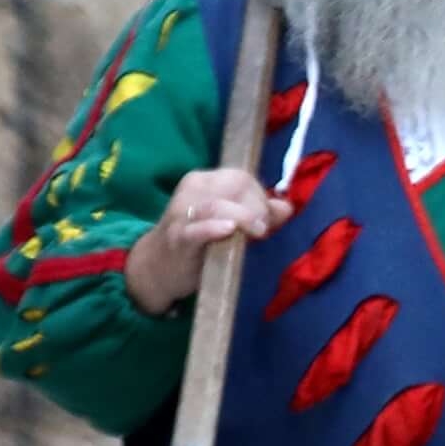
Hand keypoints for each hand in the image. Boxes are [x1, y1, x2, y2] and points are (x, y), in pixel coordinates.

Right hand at [124, 167, 289, 313]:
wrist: (157, 269)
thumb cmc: (200, 244)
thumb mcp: (231, 224)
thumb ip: (259, 214)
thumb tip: (287, 207)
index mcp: (204, 181)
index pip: (241, 177)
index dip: (260, 196)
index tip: (265, 221)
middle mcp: (192, 190)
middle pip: (234, 185)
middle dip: (257, 207)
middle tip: (261, 231)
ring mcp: (181, 213)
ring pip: (217, 204)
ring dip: (244, 217)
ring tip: (258, 232)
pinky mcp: (177, 238)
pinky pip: (196, 229)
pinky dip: (214, 228)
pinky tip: (229, 230)